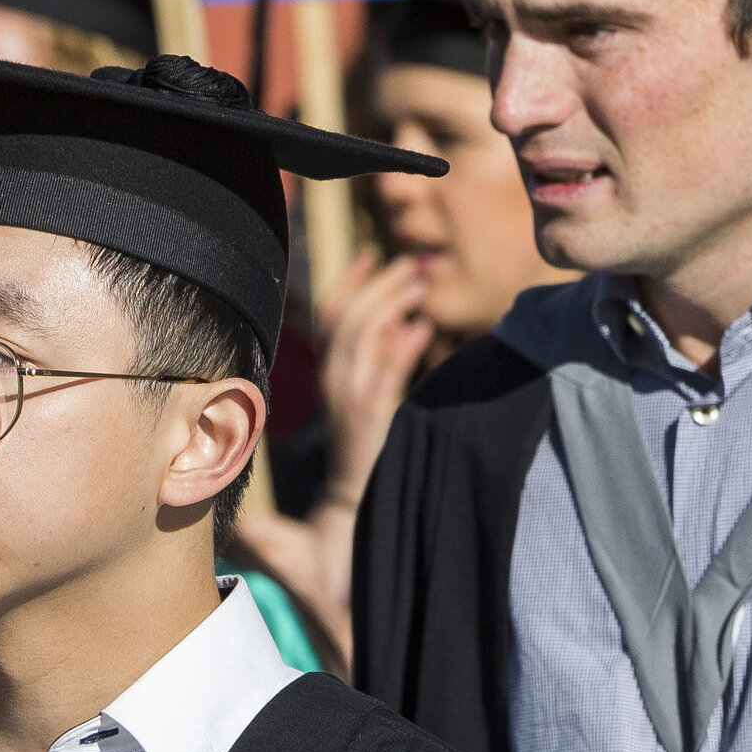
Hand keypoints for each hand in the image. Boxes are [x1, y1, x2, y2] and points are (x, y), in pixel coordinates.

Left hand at [223, 252, 438, 666]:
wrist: (356, 642)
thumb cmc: (332, 604)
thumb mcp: (293, 559)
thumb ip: (270, 535)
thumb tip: (235, 519)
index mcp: (347, 458)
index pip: (349, 375)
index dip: (354, 325)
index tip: (363, 277)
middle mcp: (362, 450)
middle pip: (362, 357)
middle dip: (376, 303)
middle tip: (395, 259)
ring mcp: (374, 458)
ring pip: (373, 371)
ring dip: (387, 319)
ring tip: (407, 275)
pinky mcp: (379, 472)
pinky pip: (382, 406)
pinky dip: (395, 363)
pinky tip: (412, 326)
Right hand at [311, 251, 437, 495]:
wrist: (351, 499)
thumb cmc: (366, 446)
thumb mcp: (366, 393)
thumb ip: (380, 357)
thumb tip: (402, 322)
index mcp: (329, 372)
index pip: (330, 316)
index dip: (349, 281)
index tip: (371, 252)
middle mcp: (333, 380)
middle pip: (348, 317)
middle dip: (380, 282)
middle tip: (415, 261)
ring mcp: (349, 397)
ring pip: (363, 336)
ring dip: (392, 303)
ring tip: (422, 283)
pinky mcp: (370, 416)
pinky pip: (384, 373)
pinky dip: (402, 347)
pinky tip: (422, 328)